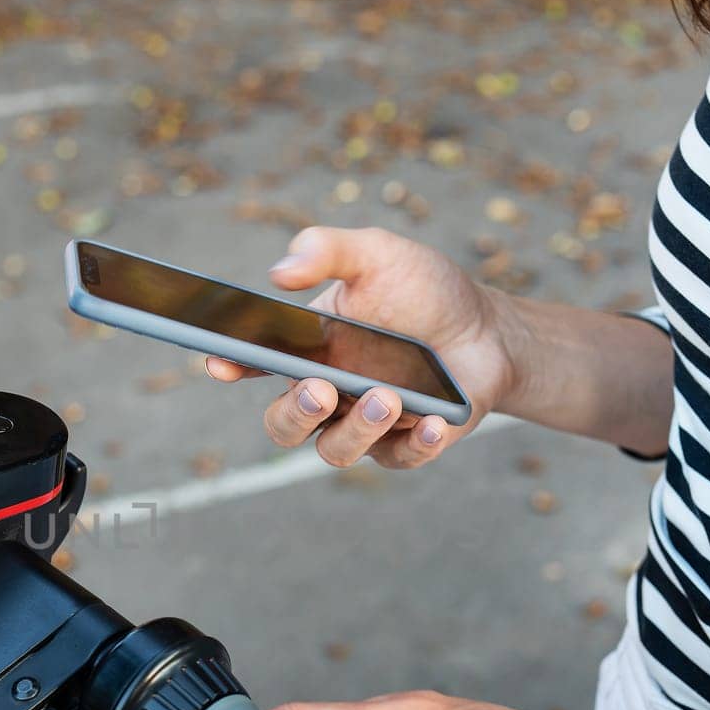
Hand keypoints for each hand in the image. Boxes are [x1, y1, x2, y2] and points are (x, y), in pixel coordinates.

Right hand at [206, 226, 515, 469]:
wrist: (488, 328)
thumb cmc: (422, 290)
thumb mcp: (376, 254)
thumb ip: (328, 251)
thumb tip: (279, 272)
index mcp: (308, 349)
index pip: (256, 361)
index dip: (231, 364)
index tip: (221, 362)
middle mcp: (328, 392)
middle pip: (284, 424)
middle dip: (295, 413)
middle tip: (321, 388)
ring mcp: (365, 424)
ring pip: (335, 449)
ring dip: (356, 429)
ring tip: (389, 398)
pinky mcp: (408, 445)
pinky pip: (399, 459)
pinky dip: (415, 445)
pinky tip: (433, 422)